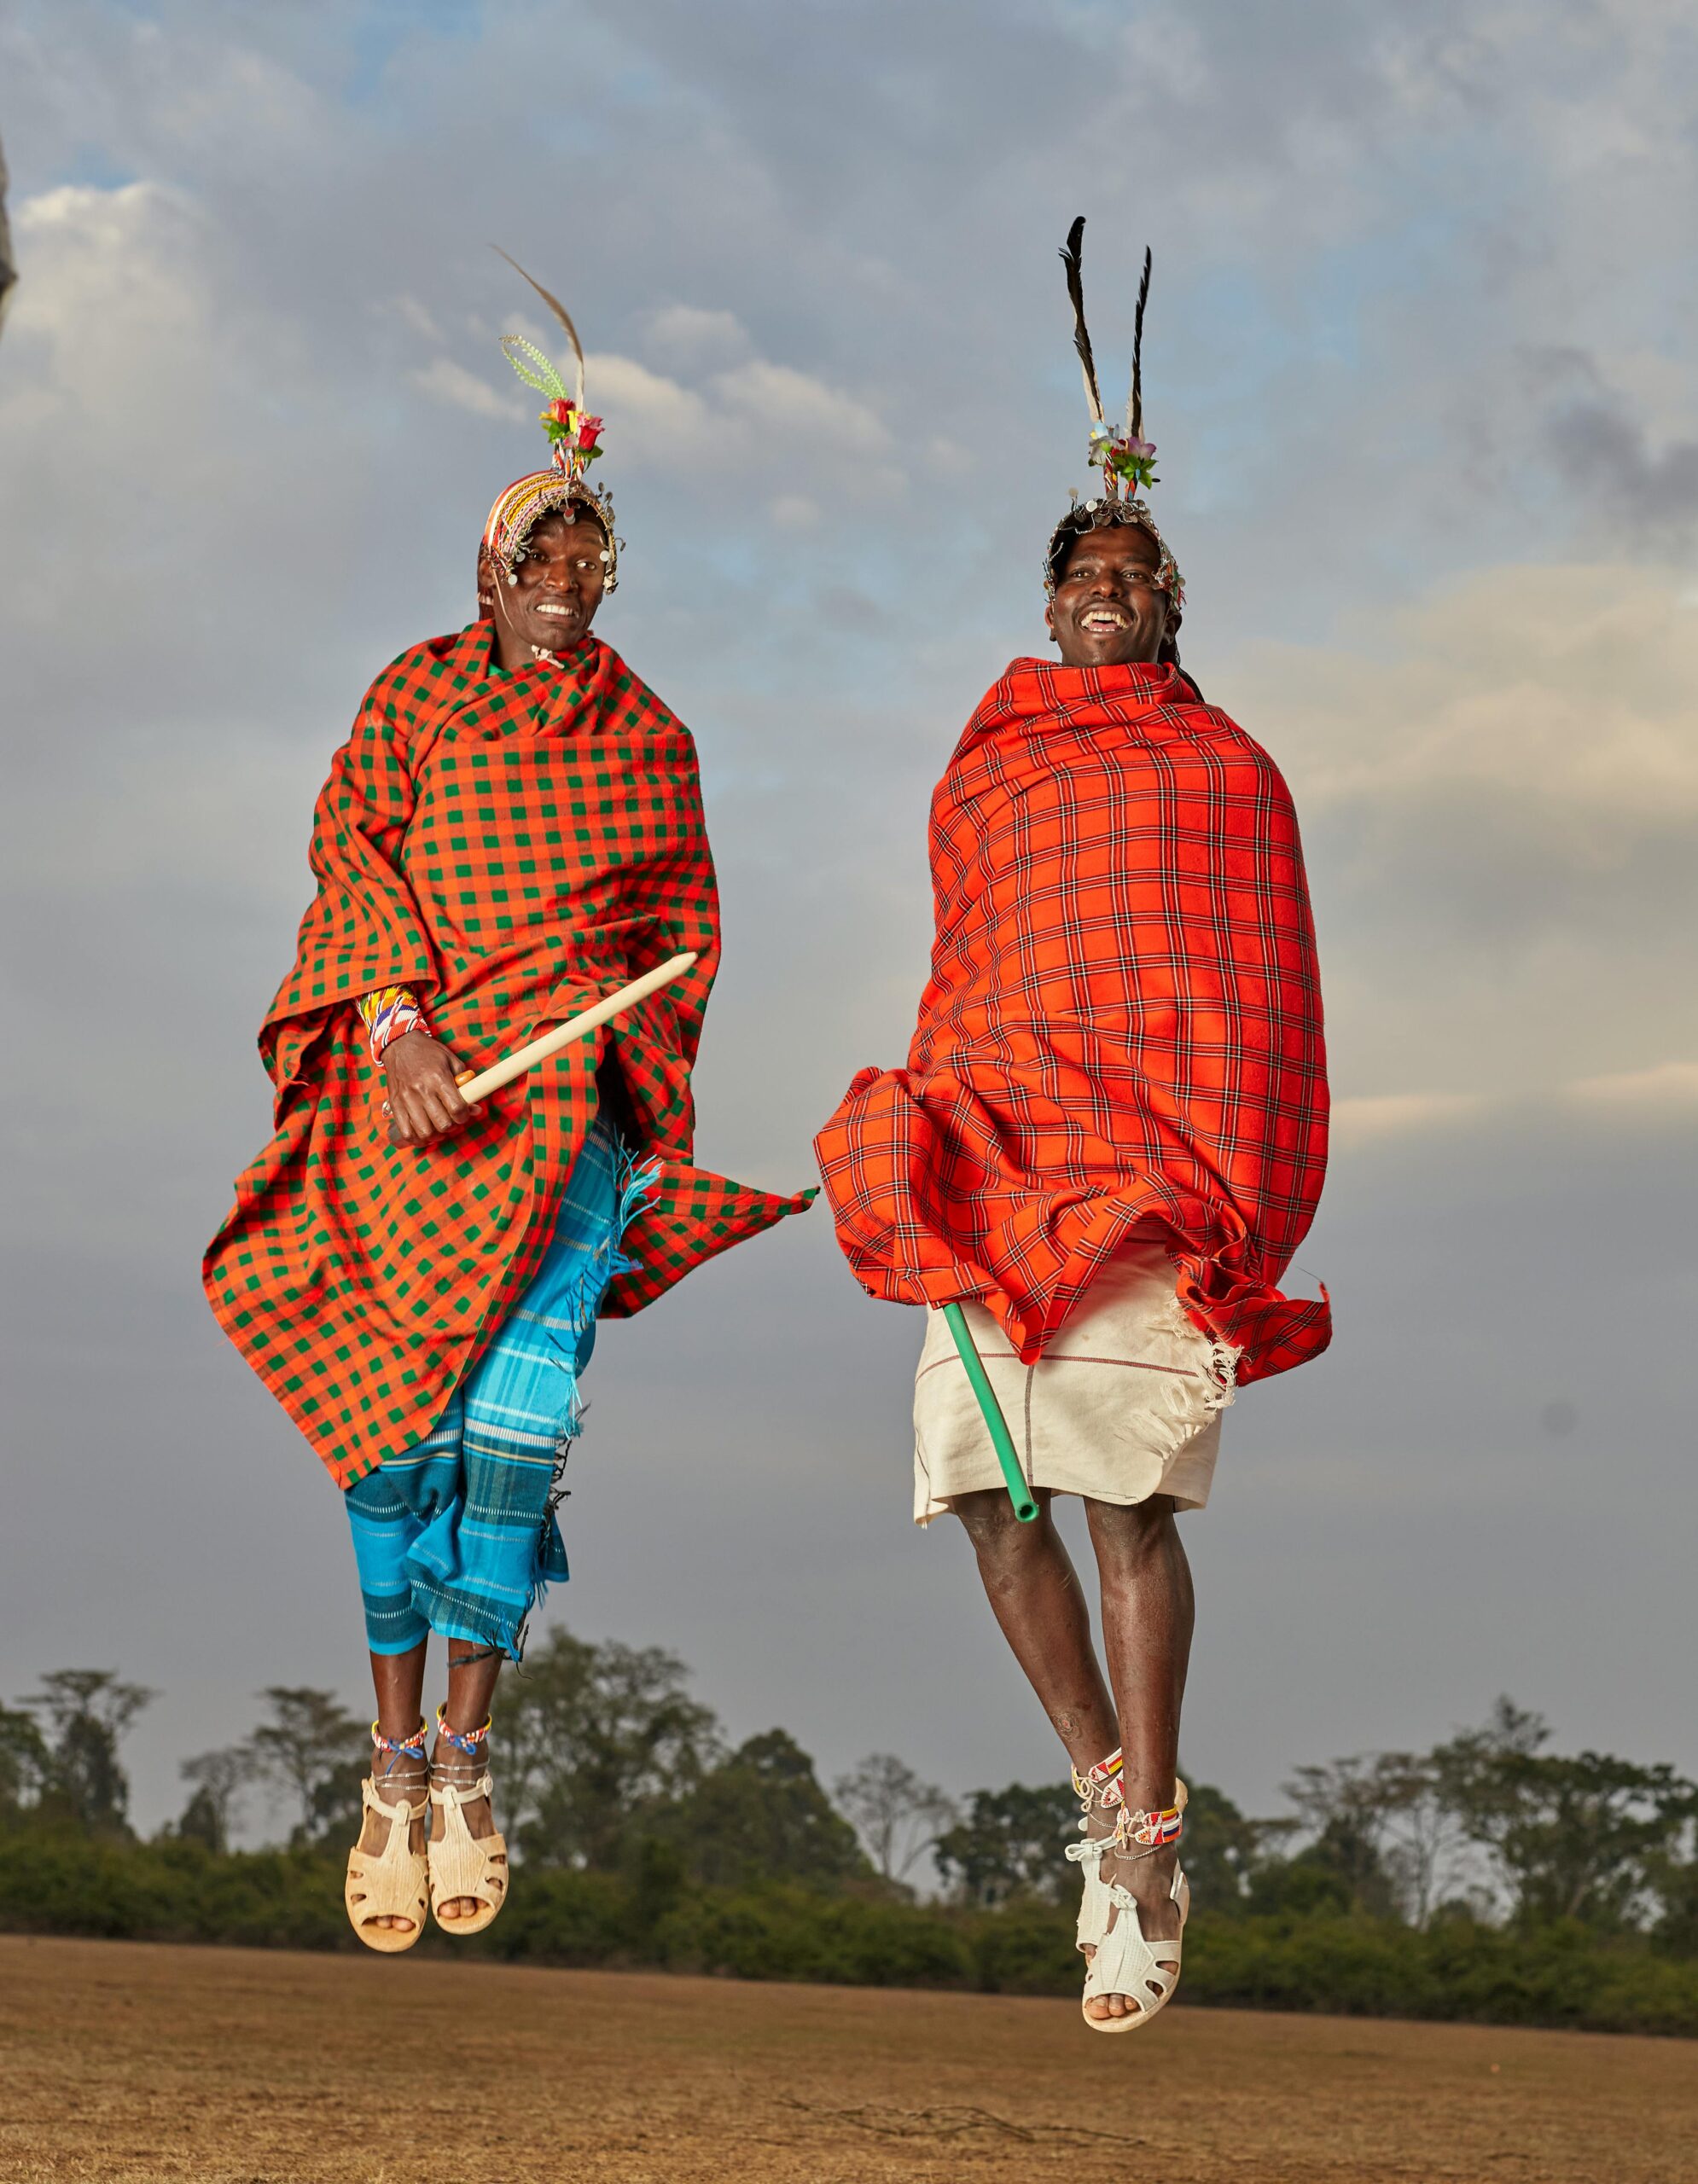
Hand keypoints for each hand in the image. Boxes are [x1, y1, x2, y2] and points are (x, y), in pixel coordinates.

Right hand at [382, 1030, 480, 1147]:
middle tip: (452, 1120)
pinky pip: (406, 1132)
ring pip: (425, 1131)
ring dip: (436, 1134)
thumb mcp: (451, 1061)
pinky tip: (424, 1132)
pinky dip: (417, 1138)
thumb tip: (475, 1107)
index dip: (465, 1116)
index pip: (457, 1108)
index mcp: (438, 1078)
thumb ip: (465, 1083)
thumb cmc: (429, 1053)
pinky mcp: (395, 1105)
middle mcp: (422, 1090)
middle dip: (452, 1126)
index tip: (464, 1114)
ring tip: (439, 1128)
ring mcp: (407, 1099)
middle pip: (442, 1123)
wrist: (400, 1045)